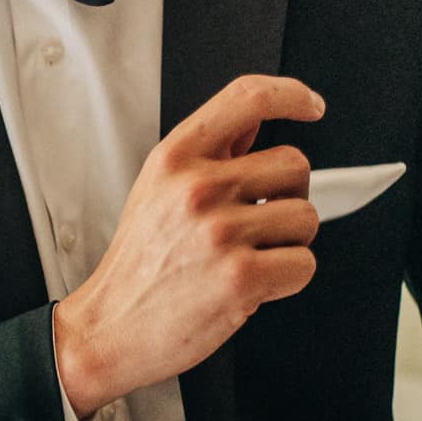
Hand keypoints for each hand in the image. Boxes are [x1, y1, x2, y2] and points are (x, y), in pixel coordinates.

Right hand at [54, 75, 324, 419]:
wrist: (110, 327)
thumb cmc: (138, 265)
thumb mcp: (156, 191)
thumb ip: (208, 153)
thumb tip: (254, 122)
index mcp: (175, 159)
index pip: (248, 97)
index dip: (291, 94)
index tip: (311, 105)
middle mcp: (197, 188)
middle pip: (294, 165)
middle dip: (289, 196)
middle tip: (259, 223)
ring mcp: (220, 232)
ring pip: (306, 217)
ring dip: (290, 242)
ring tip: (249, 256)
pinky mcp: (241, 277)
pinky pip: (304, 264)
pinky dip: (289, 278)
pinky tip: (254, 284)